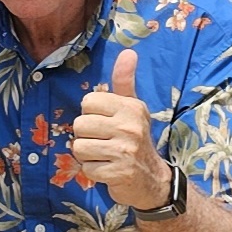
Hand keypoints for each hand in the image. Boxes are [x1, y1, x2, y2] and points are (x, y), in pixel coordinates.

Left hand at [70, 50, 172, 211]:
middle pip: (79, 125)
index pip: (88, 102)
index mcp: (131, 107)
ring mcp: (125, 151)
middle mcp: (130, 126)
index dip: (91, 114)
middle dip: (86, 136)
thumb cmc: (135, 138)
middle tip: (104, 142)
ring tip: (104, 155)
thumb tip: (129, 52)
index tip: (105, 123)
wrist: (152, 179)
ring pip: (79, 147)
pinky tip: (107, 169)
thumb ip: (124, 80)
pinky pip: (86, 168)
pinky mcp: (118, 173)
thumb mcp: (132, 107)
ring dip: (88, 155)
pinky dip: (93, 171)